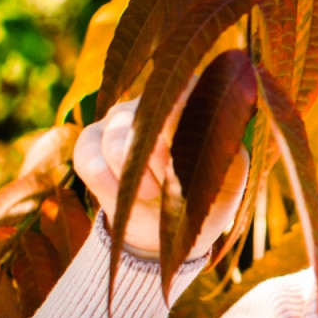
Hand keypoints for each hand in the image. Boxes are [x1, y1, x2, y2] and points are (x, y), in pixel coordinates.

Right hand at [73, 95, 248, 260]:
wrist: (172, 229)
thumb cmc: (209, 194)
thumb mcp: (227, 178)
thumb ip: (221, 152)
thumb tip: (201, 135)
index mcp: (192, 98)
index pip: (185, 88)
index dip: (180, 120)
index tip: (183, 151)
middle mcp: (152, 101)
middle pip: (147, 120)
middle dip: (160, 161)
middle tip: (172, 183)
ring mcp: (118, 118)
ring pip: (116, 142)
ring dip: (136, 177)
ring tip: (152, 193)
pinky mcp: (90, 142)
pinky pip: (91, 162)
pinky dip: (111, 188)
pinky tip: (128, 199)